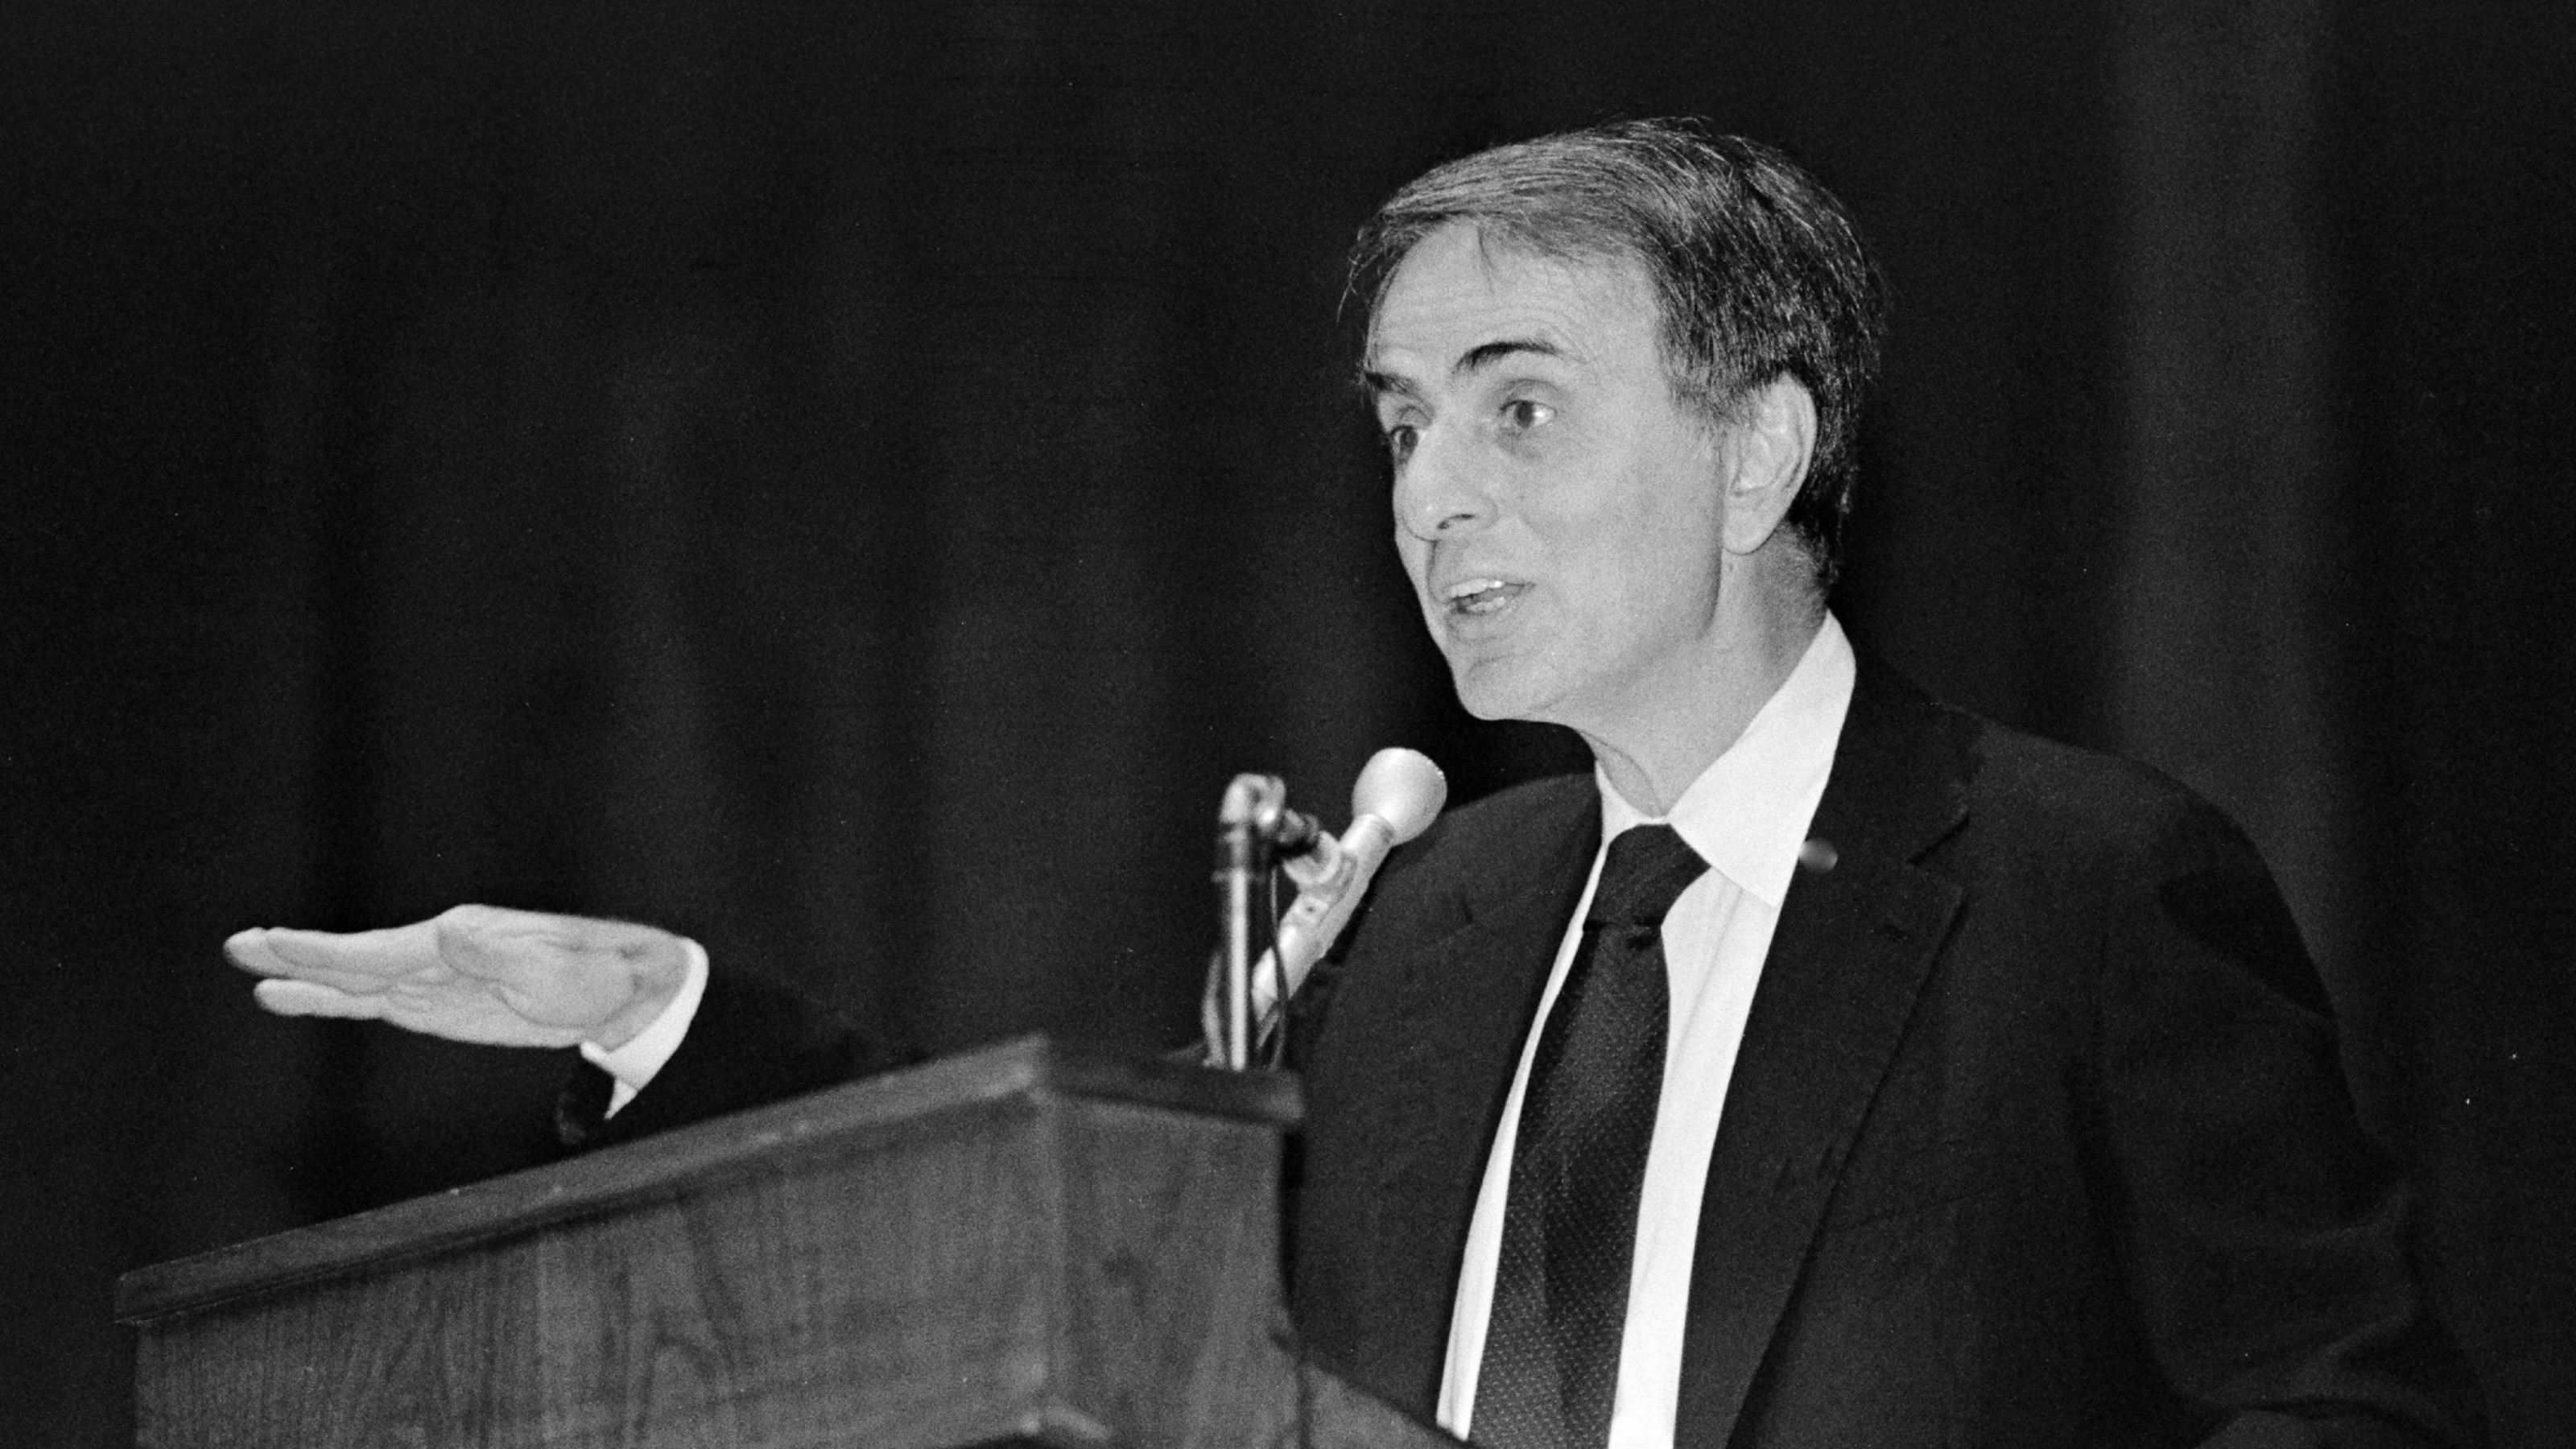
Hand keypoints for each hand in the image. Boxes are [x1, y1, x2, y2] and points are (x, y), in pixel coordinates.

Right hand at [225, 905, 693, 1050]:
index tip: (277, 946)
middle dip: (299, 952)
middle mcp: (433, 950)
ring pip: (353, 978)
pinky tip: (292, 997)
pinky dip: (330, 999)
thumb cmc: (592, 976)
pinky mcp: (433, 1002)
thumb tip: (451, 932)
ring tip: (249, 967)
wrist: (621, 988)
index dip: (326, 954)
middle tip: (238, 945)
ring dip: (302, 974)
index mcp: (455, 938)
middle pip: (353, 957)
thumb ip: (499, 955)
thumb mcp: (552, 969)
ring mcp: (429, 976)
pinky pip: (371, 1000)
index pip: (378, 952)